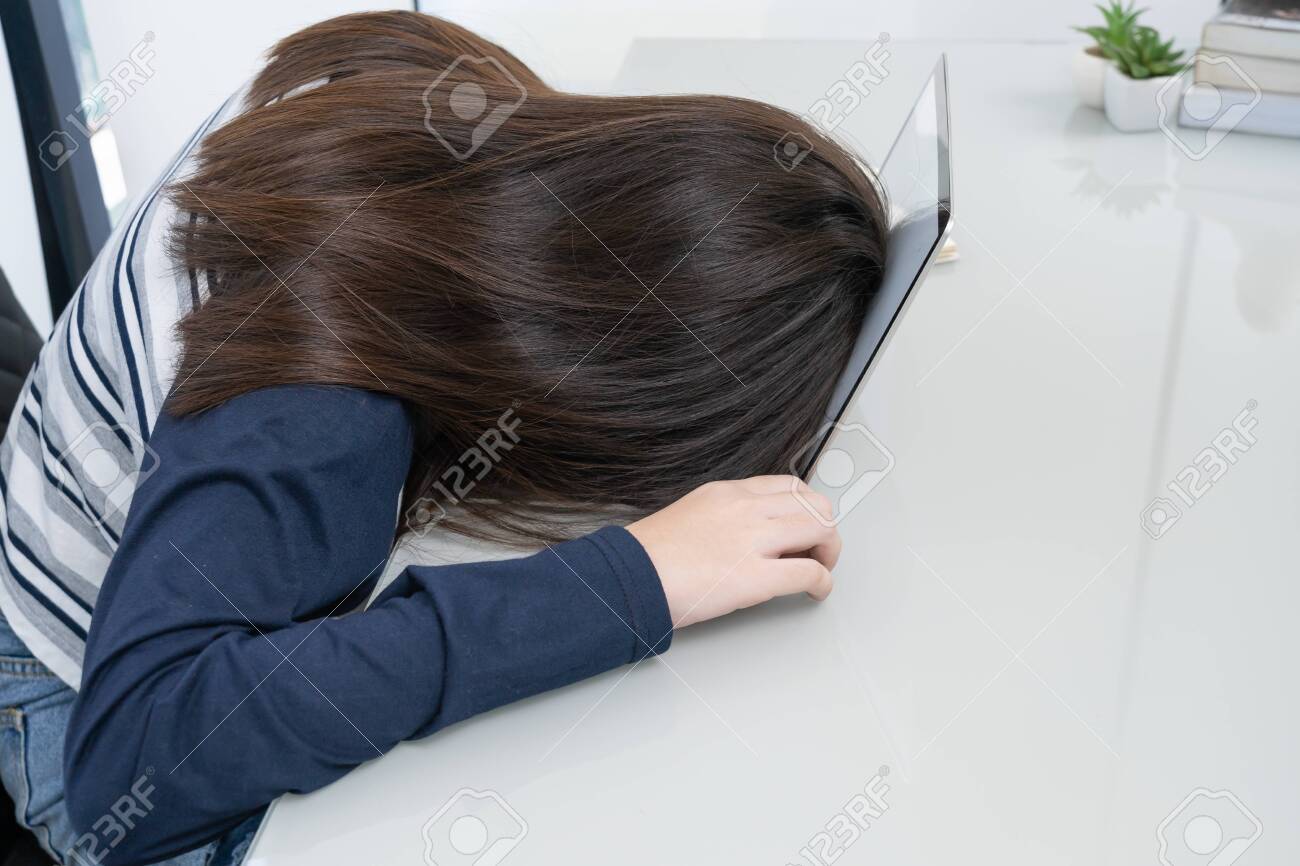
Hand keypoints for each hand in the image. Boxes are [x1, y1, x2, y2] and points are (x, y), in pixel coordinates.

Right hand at [626, 476, 839, 628]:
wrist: (627, 577)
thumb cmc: (649, 556)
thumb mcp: (690, 515)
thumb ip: (725, 518)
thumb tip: (750, 538)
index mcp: (728, 492)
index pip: (788, 485)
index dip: (807, 508)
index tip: (805, 528)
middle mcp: (745, 508)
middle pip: (814, 503)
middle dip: (825, 529)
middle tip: (818, 552)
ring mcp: (752, 540)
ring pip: (821, 529)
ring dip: (829, 552)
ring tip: (820, 569)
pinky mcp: (754, 577)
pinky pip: (809, 572)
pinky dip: (822, 583)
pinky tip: (816, 592)